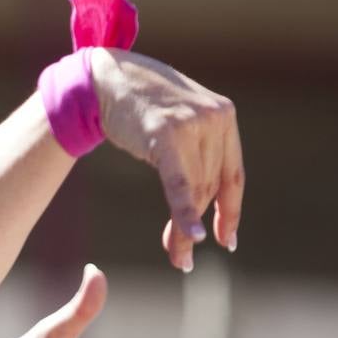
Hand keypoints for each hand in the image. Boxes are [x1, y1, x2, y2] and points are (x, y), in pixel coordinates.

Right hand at [89, 48, 244, 272]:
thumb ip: (196, 148)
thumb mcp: (176, 122)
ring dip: (184, 230)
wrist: (104, 78)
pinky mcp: (166, 133)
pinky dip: (185, 213)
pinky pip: (179, 183)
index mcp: (224, 116)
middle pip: (209, 188)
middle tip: (183, 260)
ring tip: (177, 257)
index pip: (233, 175)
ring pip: (194, 192)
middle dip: (196, 227)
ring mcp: (192, 124)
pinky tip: (193, 238)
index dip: (230, 213)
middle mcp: (214, 118)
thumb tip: (200, 196)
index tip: (227, 242)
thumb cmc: (137, 104)